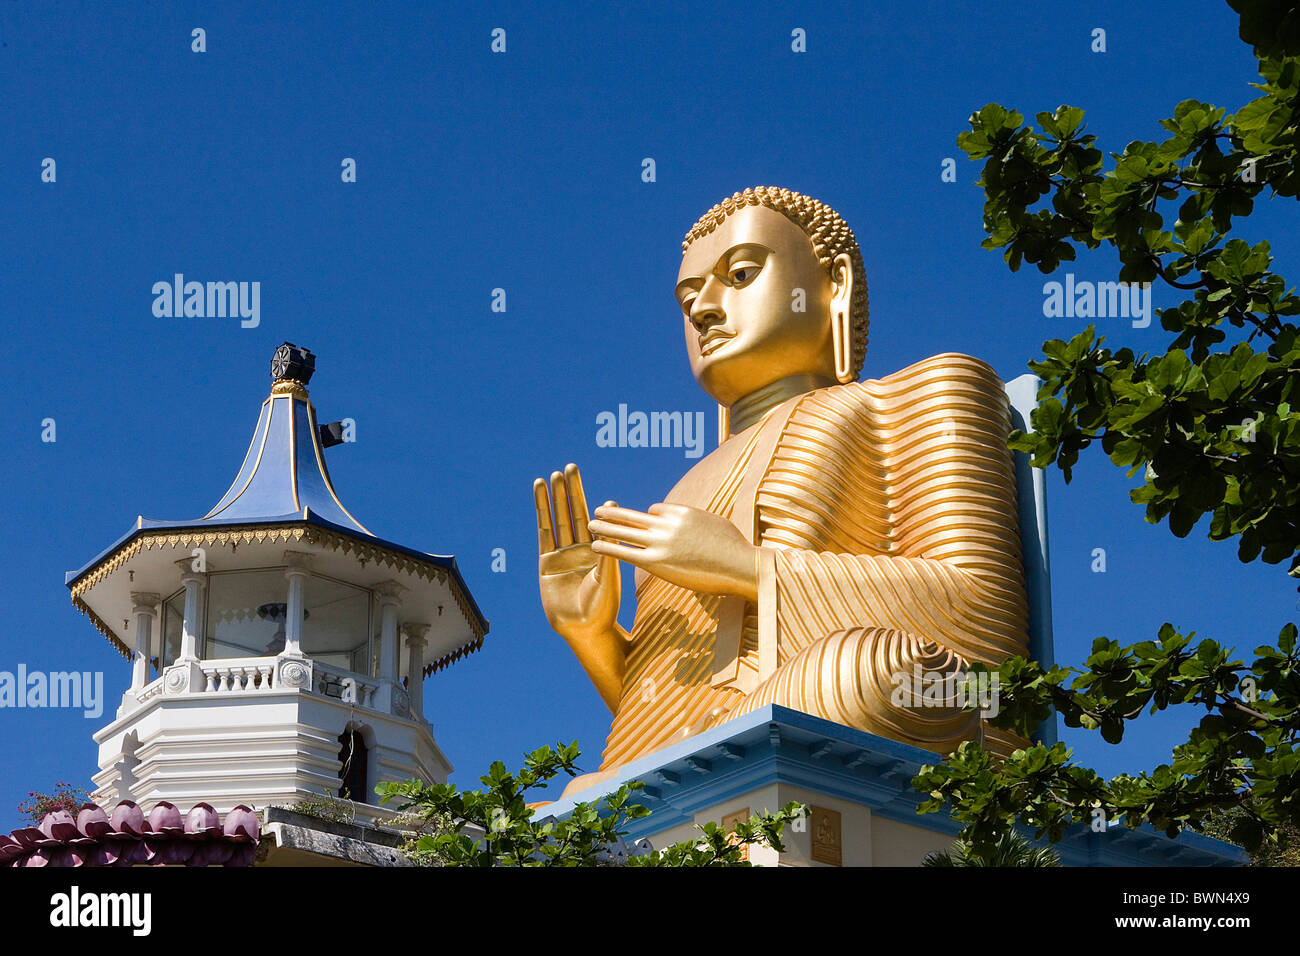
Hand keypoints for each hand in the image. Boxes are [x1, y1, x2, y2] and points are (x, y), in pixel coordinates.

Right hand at [534, 463, 620, 640]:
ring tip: (553, 475)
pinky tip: (540, 494)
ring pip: (559, 519)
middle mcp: (582, 549)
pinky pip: (543, 532)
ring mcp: (563, 554)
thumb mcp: (608, 576)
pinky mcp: (546, 561)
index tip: (602, 495)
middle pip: (576, 513)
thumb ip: (607, 549)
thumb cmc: (602, 607)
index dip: (597, 506)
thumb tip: (610, 522)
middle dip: (573, 491)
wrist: (582, 629)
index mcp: (601, 551)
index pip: (597, 521)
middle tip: (571, 467)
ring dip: (555, 497)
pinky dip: (541, 512)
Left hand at [588, 502, 758, 601]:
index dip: (647, 518)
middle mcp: (668, 523)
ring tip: (590, 523)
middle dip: (614, 512)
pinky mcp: (657, 562)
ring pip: (625, 531)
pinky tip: (595, 545)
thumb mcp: (716, 524)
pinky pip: (625, 552)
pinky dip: (608, 547)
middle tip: (599, 509)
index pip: (655, 510)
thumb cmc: (735, 549)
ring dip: (605, 526)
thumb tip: (695, 524)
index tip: (642, 524)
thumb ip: (698, 521)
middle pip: (633, 515)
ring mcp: (661, 542)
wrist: (741, 564)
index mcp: (682, 512)